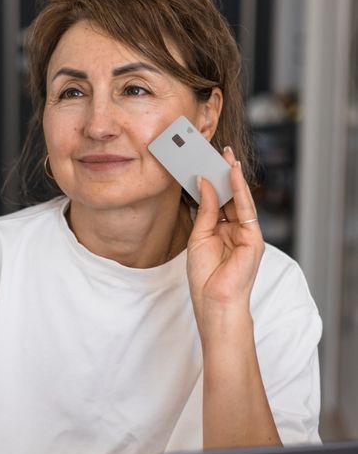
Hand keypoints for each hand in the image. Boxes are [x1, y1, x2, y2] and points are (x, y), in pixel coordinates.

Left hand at [186, 147, 263, 326]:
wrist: (214, 303)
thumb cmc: (204, 277)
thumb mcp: (199, 237)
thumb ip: (205, 210)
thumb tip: (204, 181)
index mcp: (221, 230)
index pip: (218, 200)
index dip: (212, 181)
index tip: (203, 161)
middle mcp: (235, 230)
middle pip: (229, 196)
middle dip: (223, 174)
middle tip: (216, 151)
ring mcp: (247, 234)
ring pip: (239, 198)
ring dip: (232, 176)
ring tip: (224, 155)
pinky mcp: (254, 238)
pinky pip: (246, 208)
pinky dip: (239, 189)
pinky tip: (231, 173)